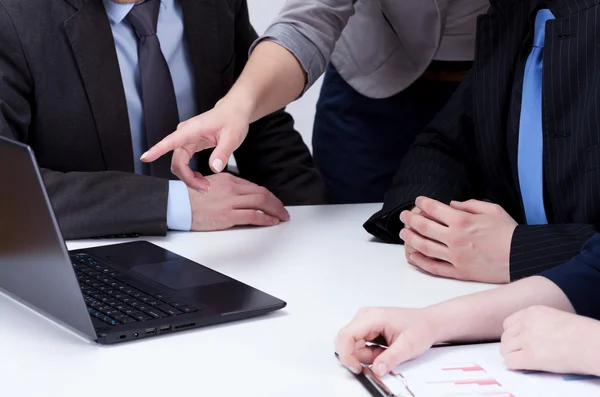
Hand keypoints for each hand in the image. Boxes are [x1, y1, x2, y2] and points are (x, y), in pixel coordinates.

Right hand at [141, 98, 251, 191]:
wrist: (234, 112)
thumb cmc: (232, 120)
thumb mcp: (232, 136)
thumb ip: (223, 152)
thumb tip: (214, 168)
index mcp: (192, 130)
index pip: (170, 141)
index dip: (156, 150)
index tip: (144, 158)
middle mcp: (184, 135)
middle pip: (177, 162)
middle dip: (188, 178)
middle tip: (205, 188)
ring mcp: (185, 140)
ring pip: (179, 165)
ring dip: (189, 178)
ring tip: (205, 186)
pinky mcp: (189, 145)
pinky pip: (183, 163)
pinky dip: (190, 173)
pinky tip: (201, 178)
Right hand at [188, 173, 289, 230]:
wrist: (178, 205)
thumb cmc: (191, 198)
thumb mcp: (211, 185)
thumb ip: (227, 188)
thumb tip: (240, 196)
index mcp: (228, 179)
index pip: (254, 187)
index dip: (267, 196)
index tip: (273, 202)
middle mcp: (232, 188)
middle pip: (262, 194)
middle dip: (276, 203)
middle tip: (283, 211)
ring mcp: (231, 201)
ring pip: (261, 203)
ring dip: (275, 211)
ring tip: (282, 217)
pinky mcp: (228, 215)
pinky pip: (253, 216)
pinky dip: (266, 219)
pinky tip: (271, 222)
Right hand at [335, 307, 437, 376]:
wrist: (428, 322)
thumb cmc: (420, 327)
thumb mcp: (408, 347)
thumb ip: (390, 359)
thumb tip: (376, 370)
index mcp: (372, 317)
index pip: (346, 336)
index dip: (346, 355)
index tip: (357, 368)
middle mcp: (365, 316)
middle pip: (348, 343)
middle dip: (362, 357)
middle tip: (380, 359)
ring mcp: (365, 321)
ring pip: (354, 346)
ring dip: (368, 356)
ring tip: (387, 352)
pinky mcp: (367, 327)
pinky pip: (360, 345)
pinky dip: (370, 353)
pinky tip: (383, 349)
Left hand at [399, 197, 516, 282]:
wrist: (523, 257)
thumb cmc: (509, 232)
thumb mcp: (492, 209)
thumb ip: (469, 205)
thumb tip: (451, 204)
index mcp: (462, 221)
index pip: (434, 209)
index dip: (423, 203)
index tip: (418, 201)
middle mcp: (455, 238)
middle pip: (423, 227)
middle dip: (410, 219)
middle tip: (404, 216)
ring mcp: (455, 257)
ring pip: (424, 247)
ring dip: (410, 238)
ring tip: (403, 233)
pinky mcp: (459, 272)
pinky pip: (433, 267)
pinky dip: (420, 261)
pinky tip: (412, 255)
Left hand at [501, 306, 599, 375]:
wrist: (593, 344)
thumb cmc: (582, 333)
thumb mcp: (554, 318)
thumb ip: (537, 323)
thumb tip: (528, 335)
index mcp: (532, 312)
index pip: (508, 324)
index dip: (513, 335)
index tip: (519, 342)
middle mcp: (526, 323)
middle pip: (505, 337)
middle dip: (512, 347)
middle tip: (521, 354)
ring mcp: (527, 339)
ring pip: (505, 350)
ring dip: (513, 356)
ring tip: (525, 361)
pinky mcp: (531, 356)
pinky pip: (510, 362)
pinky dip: (515, 366)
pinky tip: (525, 366)